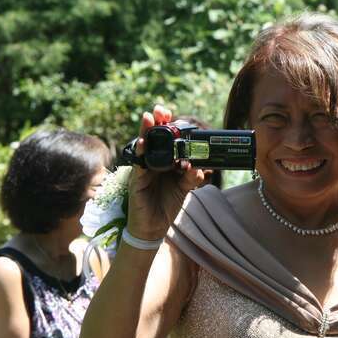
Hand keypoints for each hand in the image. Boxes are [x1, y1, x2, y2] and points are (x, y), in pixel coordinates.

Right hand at [127, 104, 204, 239]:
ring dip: (145, 132)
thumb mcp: (183, 189)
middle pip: (151, 138)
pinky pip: (138, 165)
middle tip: (159, 110)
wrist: (153, 228)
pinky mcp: (136, 181)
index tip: (170, 114)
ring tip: (148, 118)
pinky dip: (140, 154)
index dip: (166, 126)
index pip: (164, 139)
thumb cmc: (166, 205)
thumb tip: (201, 168)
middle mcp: (151, 163)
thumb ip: (192, 177)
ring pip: (143, 147)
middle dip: (155, 122)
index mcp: (163, 162)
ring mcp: (142, 170)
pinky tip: (142, 145)